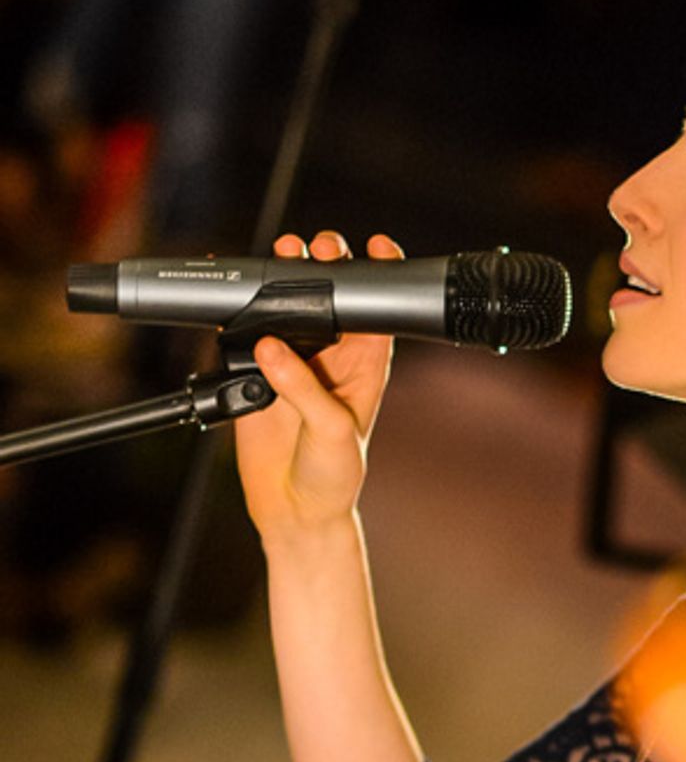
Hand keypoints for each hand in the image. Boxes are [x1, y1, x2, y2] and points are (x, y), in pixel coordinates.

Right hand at [233, 229, 401, 542]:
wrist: (294, 512)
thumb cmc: (333, 478)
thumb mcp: (332, 433)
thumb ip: (304, 390)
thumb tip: (271, 348)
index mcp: (365, 367)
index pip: (375, 311)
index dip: (377, 277)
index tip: (373, 248)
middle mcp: (330, 358)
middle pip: (328, 299)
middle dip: (323, 266)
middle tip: (315, 249)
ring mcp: (291, 363)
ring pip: (285, 308)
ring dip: (280, 281)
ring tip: (280, 257)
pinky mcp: (255, 374)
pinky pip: (242, 335)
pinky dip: (235, 313)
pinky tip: (233, 295)